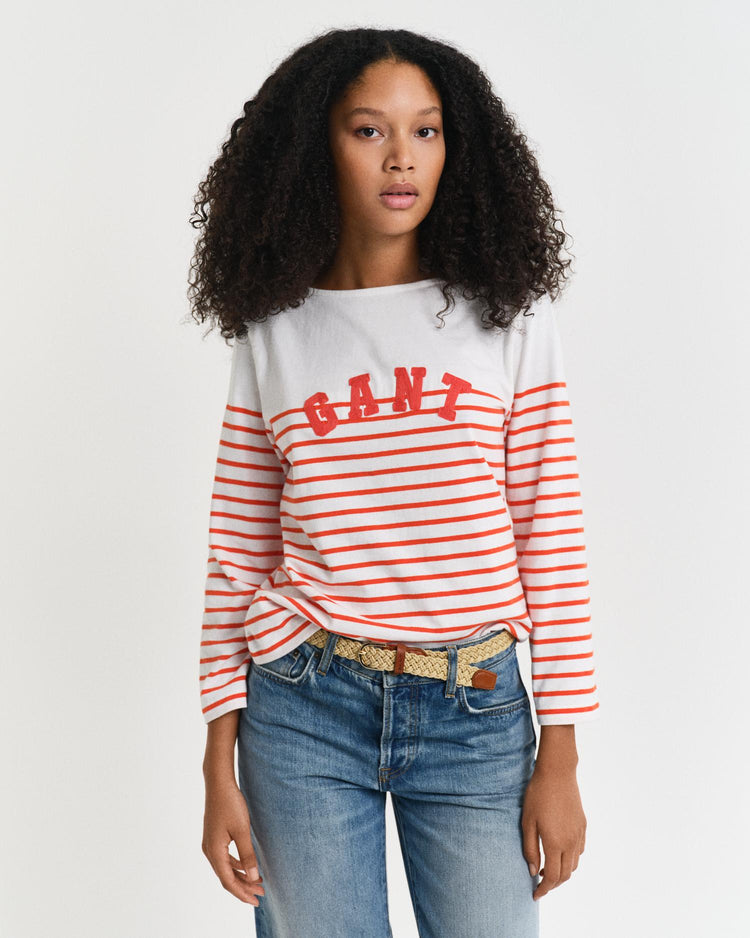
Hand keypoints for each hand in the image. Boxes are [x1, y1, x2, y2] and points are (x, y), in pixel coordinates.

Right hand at [202, 776, 265, 905]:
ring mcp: (210, 844)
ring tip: (258, 881)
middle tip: (262, 893)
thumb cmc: (230, 804)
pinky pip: (225, 858)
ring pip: (226, 868)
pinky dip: (237, 865)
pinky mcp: (214, 837)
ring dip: (241, 876)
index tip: (256, 900)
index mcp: (214, 852)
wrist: (219, 784)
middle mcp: (209, 851)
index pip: (228, 881)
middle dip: (244, 887)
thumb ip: (247, 854)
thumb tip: (253, 877)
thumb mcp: (242, 830)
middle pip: (226, 877)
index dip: (242, 893)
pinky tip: (248, 866)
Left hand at [521, 763, 586, 900]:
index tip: (535, 895)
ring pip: (574, 864)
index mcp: (555, 843)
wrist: (557, 773)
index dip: (544, 889)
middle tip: (540, 884)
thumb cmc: (537, 795)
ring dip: (562, 872)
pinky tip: (559, 853)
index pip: (552, 877)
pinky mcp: (583, 826)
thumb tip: (533, 871)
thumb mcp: (527, 822)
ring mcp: (579, 834)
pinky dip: (570, 859)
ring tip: (547, 868)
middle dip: (553, 884)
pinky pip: (579, 851)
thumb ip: (530, 849)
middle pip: (565, 875)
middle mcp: (570, 842)